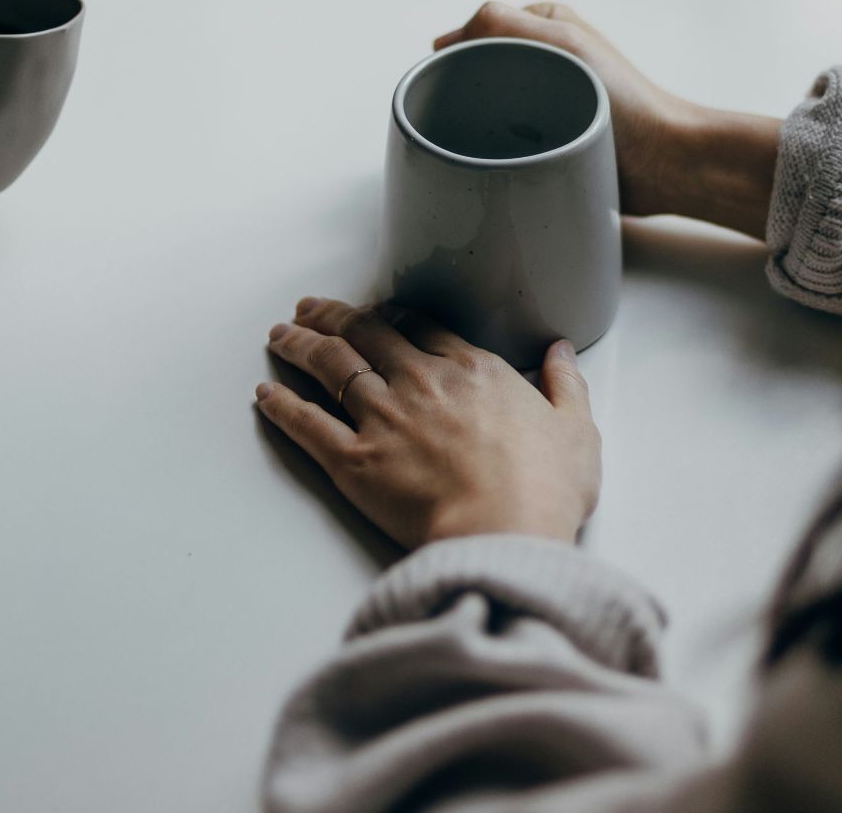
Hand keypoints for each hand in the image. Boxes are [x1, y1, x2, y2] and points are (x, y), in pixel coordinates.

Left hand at [256, 297, 599, 548]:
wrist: (504, 533)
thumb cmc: (544, 489)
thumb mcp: (576, 431)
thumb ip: (565, 385)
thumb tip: (561, 352)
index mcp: (472, 371)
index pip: (420, 327)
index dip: (391, 315)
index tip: (376, 311)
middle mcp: (420, 382)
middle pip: (366, 334)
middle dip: (334, 316)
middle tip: (310, 307)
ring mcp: (382, 418)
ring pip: (330, 366)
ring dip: (300, 345)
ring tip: (280, 334)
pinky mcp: (354, 461)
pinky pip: (306, 424)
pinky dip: (282, 406)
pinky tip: (265, 394)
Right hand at [435, 2, 781, 237]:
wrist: (664, 163)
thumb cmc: (624, 101)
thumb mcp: (562, 43)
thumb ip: (502, 23)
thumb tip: (445, 41)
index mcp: (546, 25)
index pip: (477, 31)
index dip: (456, 57)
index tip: (448, 86)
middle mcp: (545, 59)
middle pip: (479, 71)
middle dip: (464, 94)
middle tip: (460, 121)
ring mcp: (547, 101)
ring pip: (489, 109)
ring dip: (479, 126)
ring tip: (480, 144)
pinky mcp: (551, 139)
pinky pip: (507, 141)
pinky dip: (496, 149)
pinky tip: (494, 163)